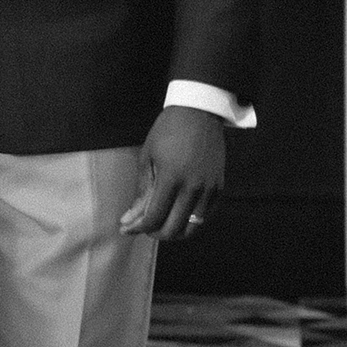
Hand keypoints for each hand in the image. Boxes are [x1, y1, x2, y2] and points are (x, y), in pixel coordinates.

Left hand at [120, 105, 224, 239]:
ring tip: (160, 226)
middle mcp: (193, 187)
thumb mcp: (147, 158)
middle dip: (155, 233)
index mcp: (171, 178)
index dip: (138, 228)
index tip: (127, 228)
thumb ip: (142, 191)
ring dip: (174, 232)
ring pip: (192, 227)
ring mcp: (209, 189)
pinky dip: (191, 223)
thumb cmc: (166, 132)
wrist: (198, 113)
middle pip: (173, 228)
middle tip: (143, 228)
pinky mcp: (219, 187)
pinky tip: (178, 217)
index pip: (154, 217)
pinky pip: (205, 217)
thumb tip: (129, 219)